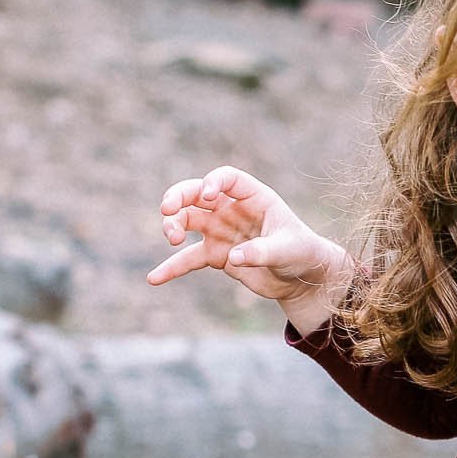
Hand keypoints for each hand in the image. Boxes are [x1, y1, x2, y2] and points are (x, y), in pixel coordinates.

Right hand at [149, 166, 350, 324]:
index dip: (213, 182)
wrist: (301, 279)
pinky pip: (188, 259)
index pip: (227, 178)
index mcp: (254, 197)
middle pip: (196, 194)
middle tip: (167, 209)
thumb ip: (263, 251)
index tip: (208, 196)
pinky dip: (172, 268)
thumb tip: (234, 258)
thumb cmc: (301, 254)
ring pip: (188, 221)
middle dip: (178, 198)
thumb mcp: (288, 251)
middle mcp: (232, 209)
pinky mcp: (216, 255)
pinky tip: (154, 278)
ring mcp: (220, 231)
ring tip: (172, 239)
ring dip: (174, 226)